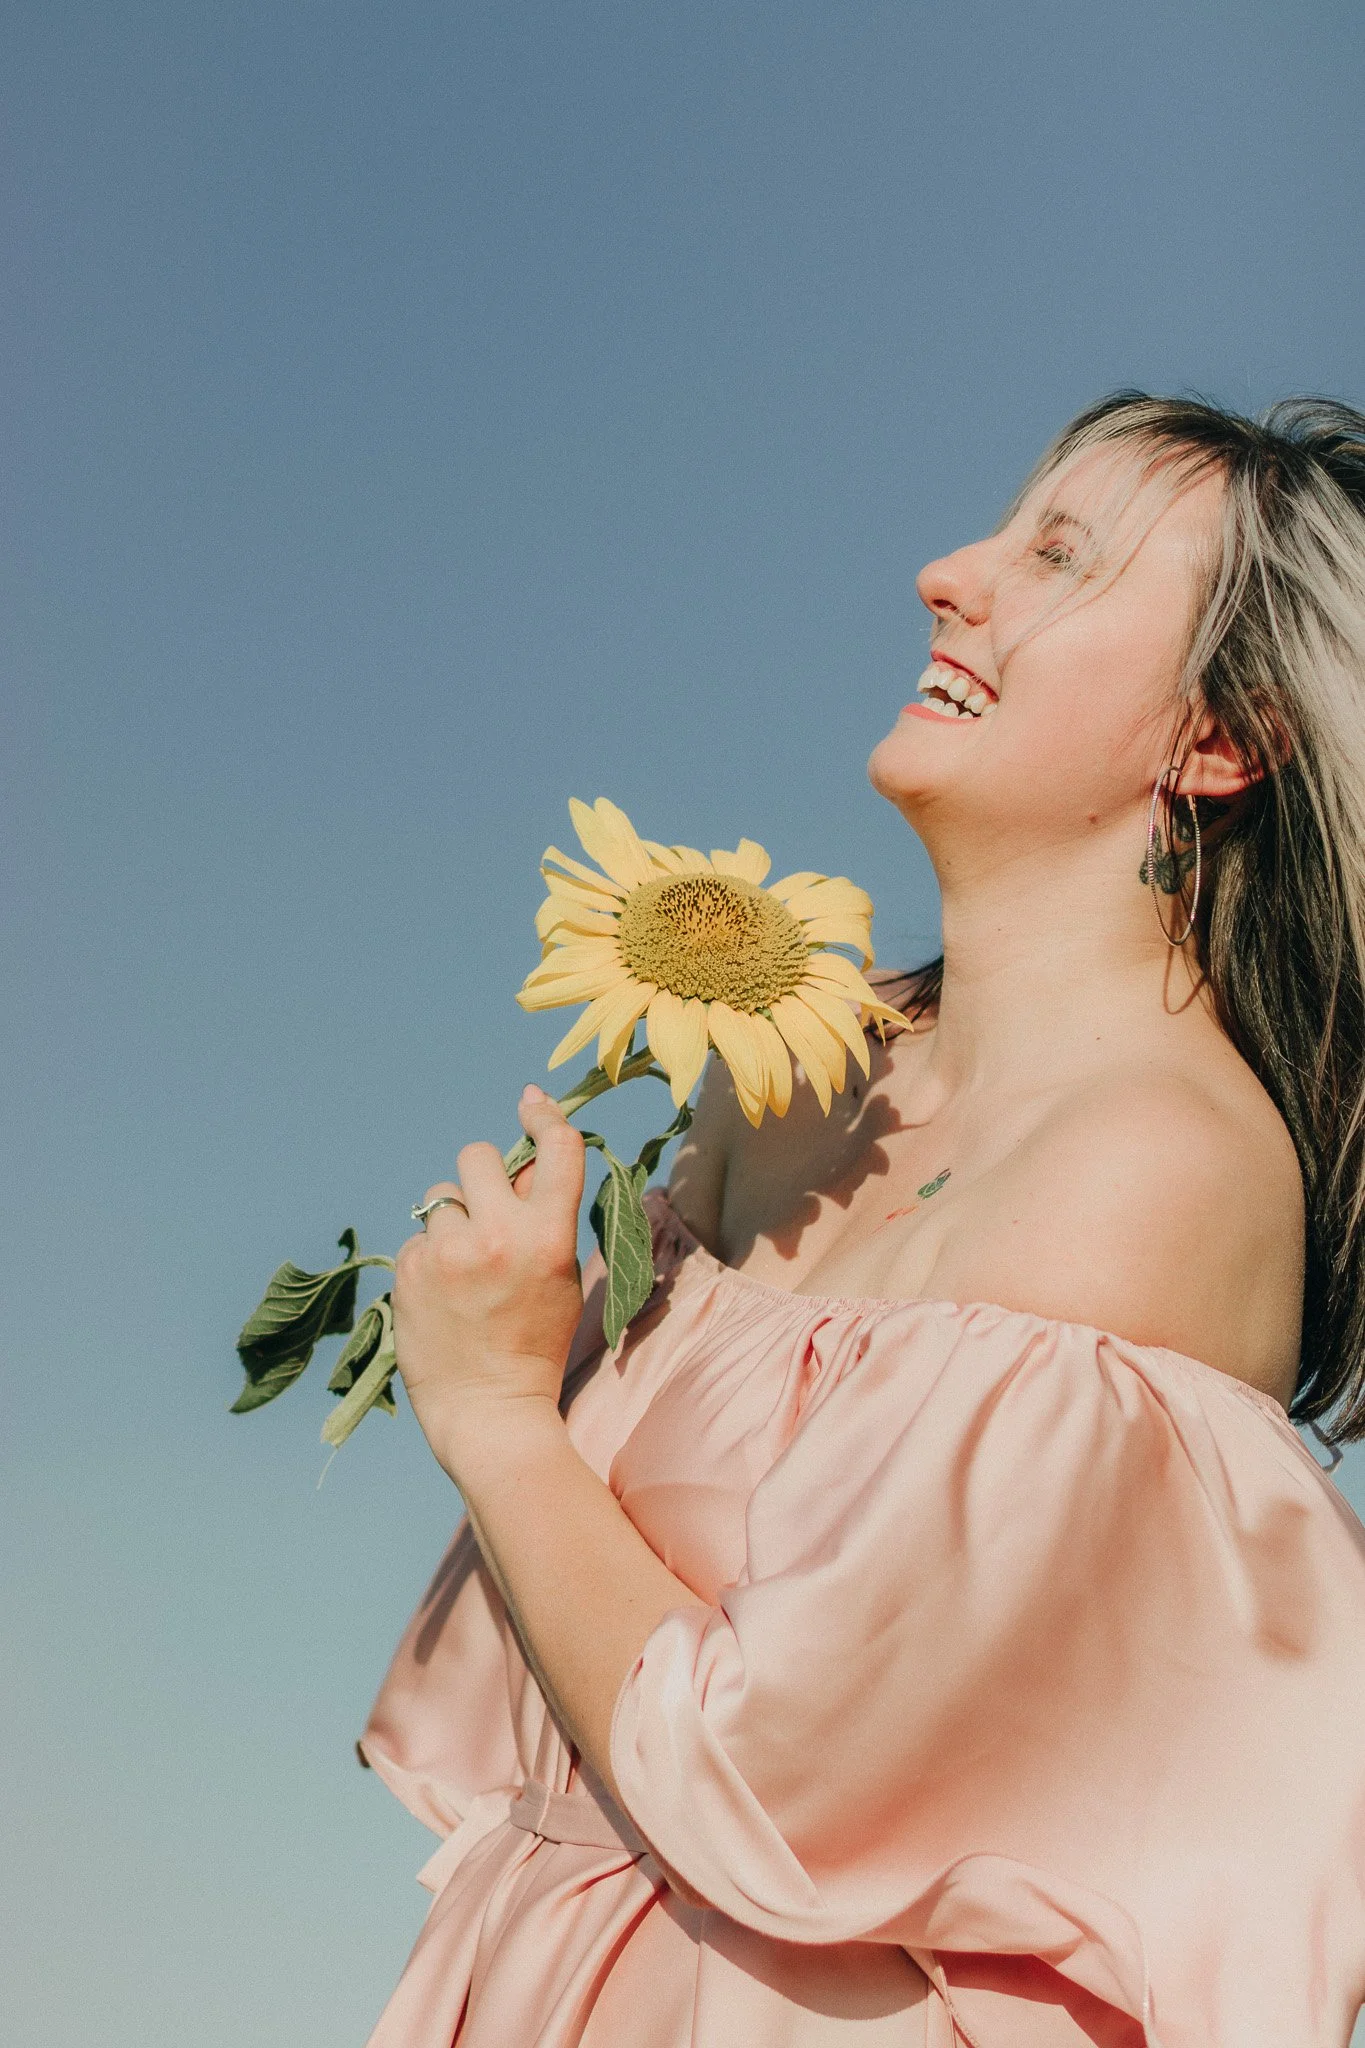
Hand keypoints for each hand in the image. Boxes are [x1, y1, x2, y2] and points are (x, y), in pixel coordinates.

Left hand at [391, 1086, 585, 1472]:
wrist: (488, 1409)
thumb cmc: (534, 1343)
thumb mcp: (561, 1277)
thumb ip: (546, 1218)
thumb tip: (528, 1165)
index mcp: (548, 1238)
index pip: (555, 1150)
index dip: (545, 1116)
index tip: (533, 1102)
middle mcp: (497, 1237)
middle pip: (479, 1156)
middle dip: (484, 1176)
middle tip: (488, 1209)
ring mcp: (447, 1254)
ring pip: (441, 1195)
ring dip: (453, 1217)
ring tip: (463, 1264)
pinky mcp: (409, 1272)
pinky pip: (418, 1236)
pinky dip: (430, 1255)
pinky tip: (442, 1292)